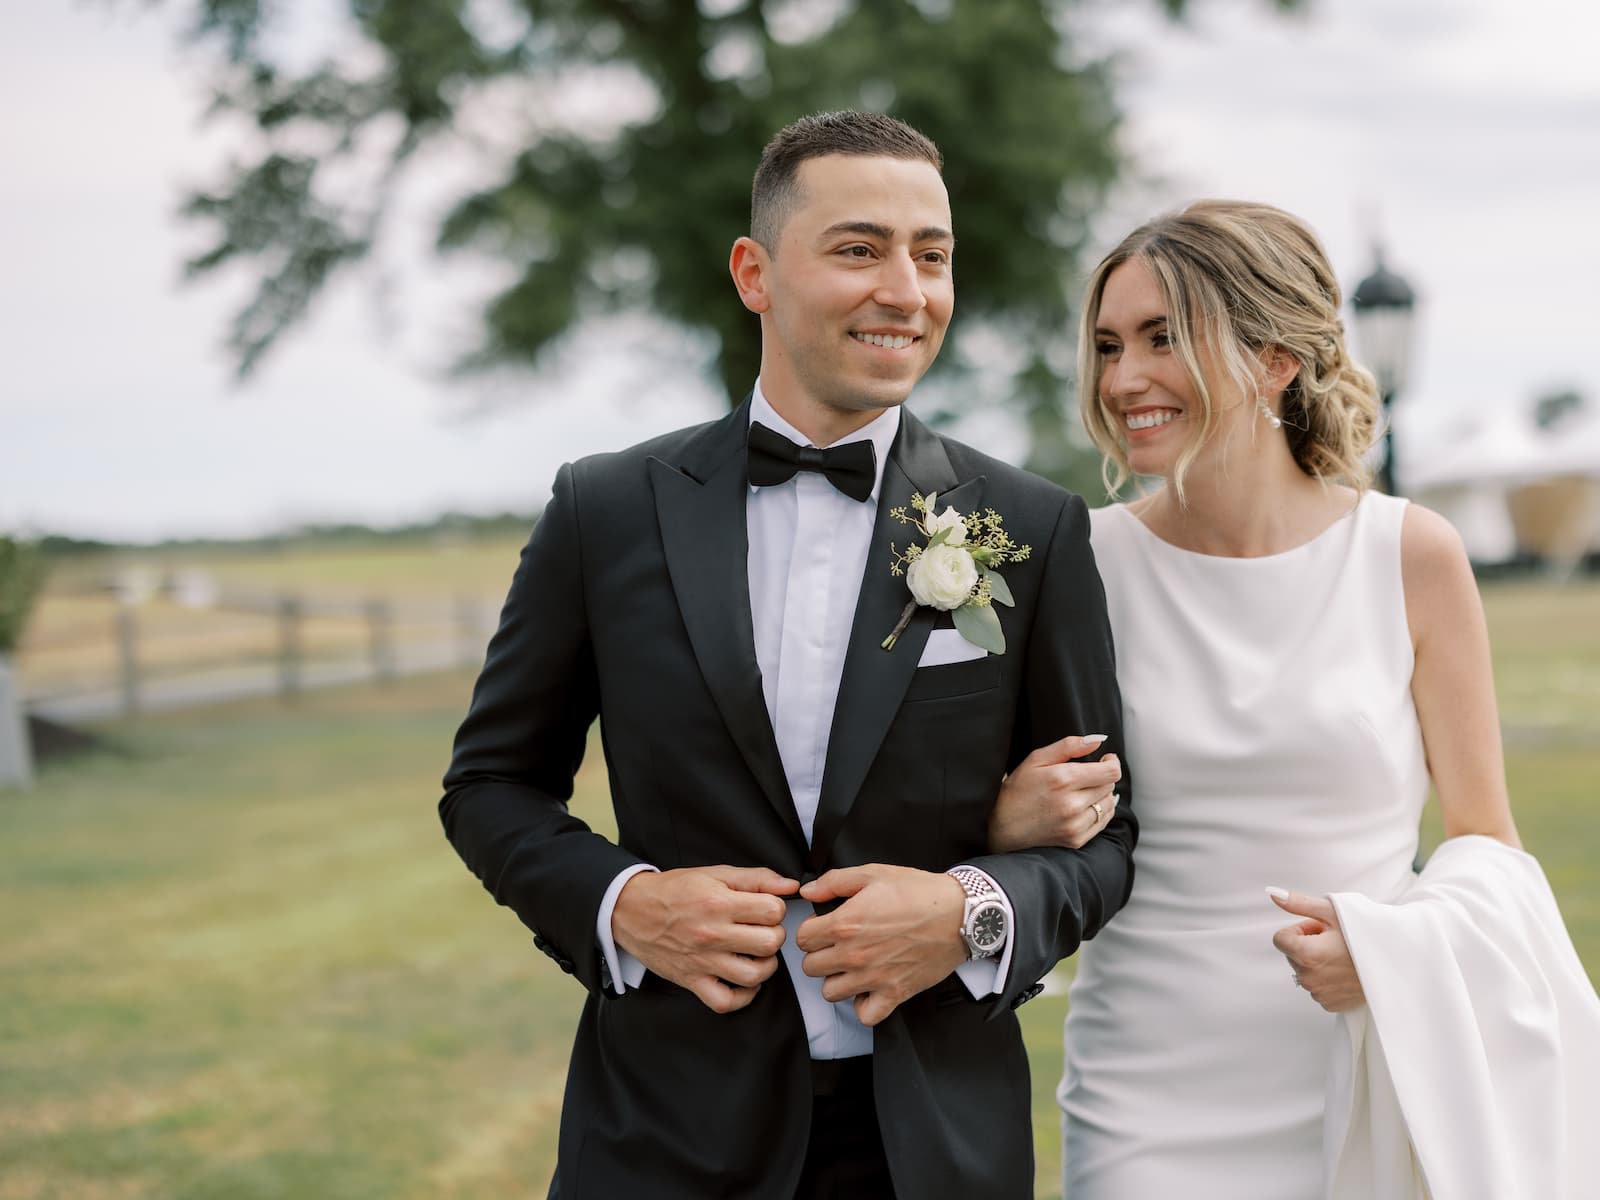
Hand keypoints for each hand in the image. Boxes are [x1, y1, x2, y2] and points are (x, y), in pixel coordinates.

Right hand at [612, 865, 796, 1014]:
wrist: (631, 910)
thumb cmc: (675, 890)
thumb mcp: (716, 874)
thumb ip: (757, 878)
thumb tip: (791, 886)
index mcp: (719, 903)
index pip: (773, 911)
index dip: (775, 908)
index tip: (764, 909)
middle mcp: (712, 934)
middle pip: (770, 943)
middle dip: (773, 935)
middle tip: (761, 930)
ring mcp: (702, 961)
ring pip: (754, 975)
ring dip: (764, 966)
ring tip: (755, 955)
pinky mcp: (692, 981)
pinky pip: (726, 1001)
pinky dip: (742, 996)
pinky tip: (743, 980)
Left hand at [795, 865, 969, 1026]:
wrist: (960, 914)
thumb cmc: (918, 892)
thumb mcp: (874, 874)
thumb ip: (834, 881)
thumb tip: (807, 892)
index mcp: (845, 923)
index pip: (802, 939)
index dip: (811, 930)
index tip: (824, 927)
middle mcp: (854, 954)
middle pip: (811, 968)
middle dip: (820, 955)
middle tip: (837, 945)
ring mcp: (874, 978)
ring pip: (830, 993)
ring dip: (837, 979)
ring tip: (852, 966)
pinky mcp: (895, 994)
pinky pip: (865, 1015)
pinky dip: (863, 1005)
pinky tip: (869, 988)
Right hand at [988, 734, 1120, 852]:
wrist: (1001, 827)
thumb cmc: (1018, 789)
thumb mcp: (1036, 759)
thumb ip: (1068, 746)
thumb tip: (1098, 740)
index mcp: (1063, 779)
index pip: (1110, 772)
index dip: (1112, 762)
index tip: (1104, 760)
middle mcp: (1072, 804)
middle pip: (1110, 786)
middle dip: (1102, 777)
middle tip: (1085, 776)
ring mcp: (1075, 824)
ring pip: (1109, 804)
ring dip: (1102, 795)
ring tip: (1084, 791)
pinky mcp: (1076, 840)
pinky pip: (1103, 822)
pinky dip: (1100, 812)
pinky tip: (1084, 806)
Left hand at [1269, 889, 1365, 1011]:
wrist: (1398, 959)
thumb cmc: (1366, 932)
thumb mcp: (1332, 910)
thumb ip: (1298, 904)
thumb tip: (1273, 893)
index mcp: (1306, 955)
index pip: (1280, 939)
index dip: (1299, 930)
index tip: (1320, 929)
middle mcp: (1309, 978)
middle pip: (1292, 954)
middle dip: (1308, 945)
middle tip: (1335, 941)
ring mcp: (1320, 994)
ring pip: (1305, 971)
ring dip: (1317, 961)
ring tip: (1343, 955)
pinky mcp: (1330, 1004)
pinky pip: (1317, 986)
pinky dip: (1327, 978)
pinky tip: (1346, 970)